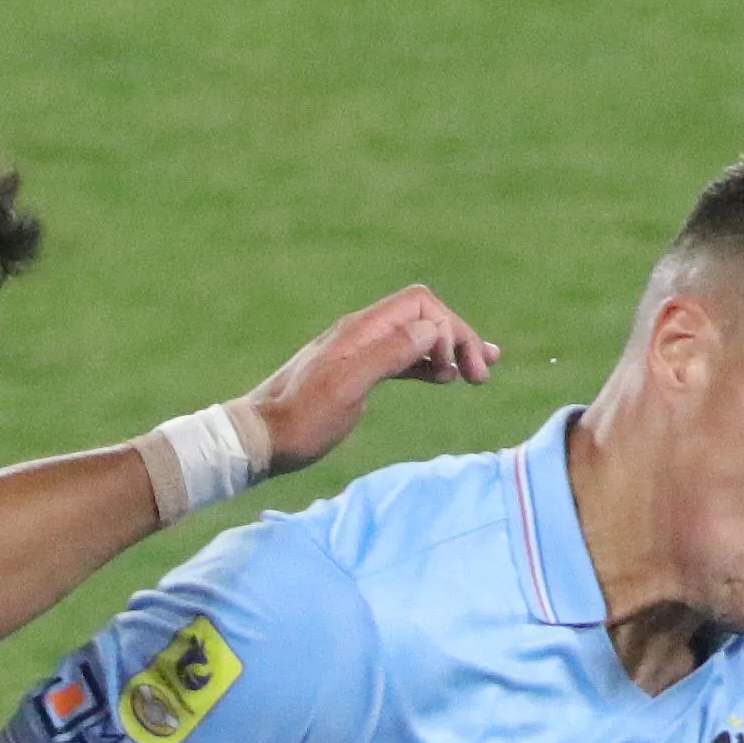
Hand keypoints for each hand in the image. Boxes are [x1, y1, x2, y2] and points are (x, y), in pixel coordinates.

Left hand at [242, 286, 499, 476]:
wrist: (260, 438)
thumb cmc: (302, 419)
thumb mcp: (348, 388)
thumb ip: (389, 354)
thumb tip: (433, 330)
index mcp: (361, 330)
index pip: (421, 305)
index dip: (450, 330)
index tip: (458, 371)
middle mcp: (362, 333)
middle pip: (423, 317)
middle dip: (458, 339)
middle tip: (483, 374)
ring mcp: (358, 352)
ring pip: (415, 338)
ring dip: (449, 351)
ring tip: (480, 373)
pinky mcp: (356, 372)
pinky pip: (401, 358)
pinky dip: (427, 364)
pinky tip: (444, 379)